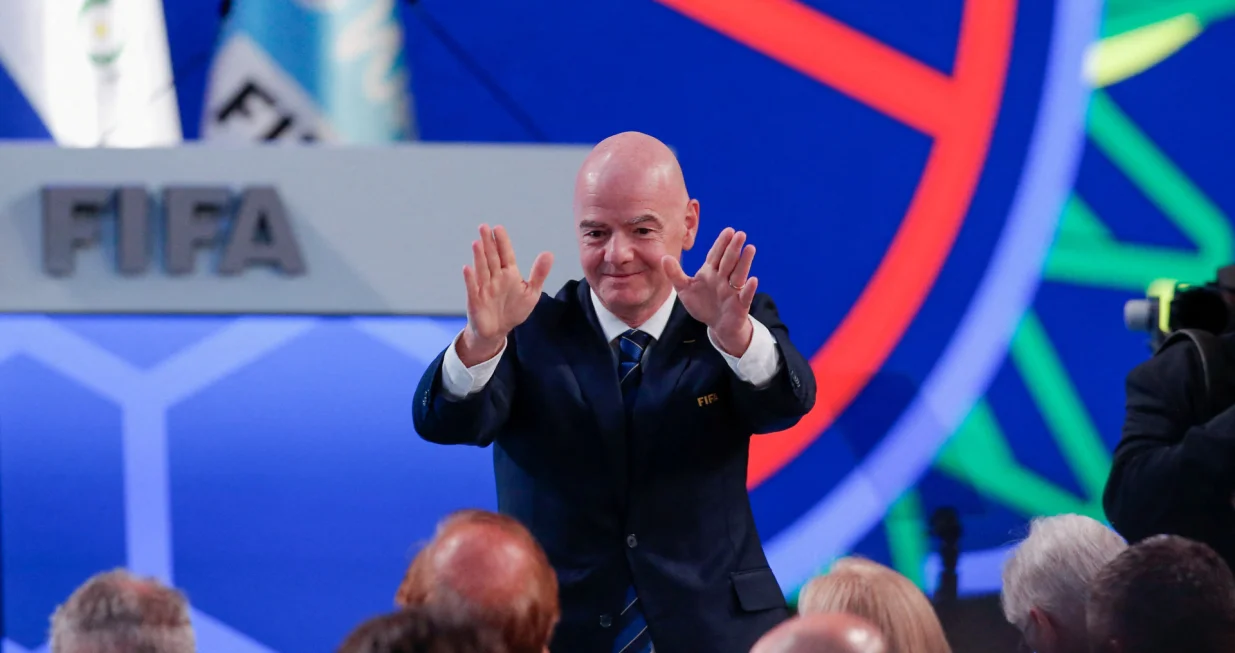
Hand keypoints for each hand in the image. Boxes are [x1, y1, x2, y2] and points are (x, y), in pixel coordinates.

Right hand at [458, 224, 552, 365]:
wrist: (498, 330)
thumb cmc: (514, 309)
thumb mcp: (531, 292)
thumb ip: (539, 273)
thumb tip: (549, 253)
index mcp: (509, 274)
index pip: (506, 254)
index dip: (502, 242)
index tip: (498, 228)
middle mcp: (495, 278)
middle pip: (492, 258)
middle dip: (488, 243)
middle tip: (484, 227)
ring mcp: (484, 288)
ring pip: (482, 269)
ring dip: (479, 257)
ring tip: (477, 243)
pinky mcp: (476, 300)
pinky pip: (472, 288)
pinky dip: (470, 278)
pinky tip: (467, 268)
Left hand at [662, 227, 756, 355]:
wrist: (717, 325)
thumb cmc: (702, 304)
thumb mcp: (685, 289)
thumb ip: (675, 274)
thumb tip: (664, 257)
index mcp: (711, 272)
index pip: (716, 254)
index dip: (721, 243)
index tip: (728, 230)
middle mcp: (723, 278)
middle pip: (729, 261)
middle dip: (734, 248)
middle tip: (740, 234)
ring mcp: (732, 291)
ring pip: (739, 274)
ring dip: (745, 262)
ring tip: (750, 248)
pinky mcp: (740, 304)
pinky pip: (745, 295)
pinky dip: (749, 289)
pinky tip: (753, 280)